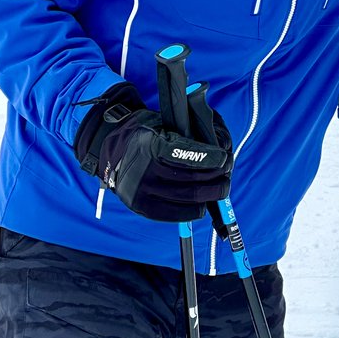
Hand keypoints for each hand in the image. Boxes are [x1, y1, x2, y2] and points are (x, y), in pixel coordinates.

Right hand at [74, 81, 232, 222]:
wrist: (112, 153)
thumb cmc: (144, 135)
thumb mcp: (162, 123)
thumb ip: (189, 131)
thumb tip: (221, 145)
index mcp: (152, 144)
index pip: (188, 154)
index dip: (211, 157)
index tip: (224, 158)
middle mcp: (146, 169)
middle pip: (193, 179)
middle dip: (217, 178)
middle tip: (227, 173)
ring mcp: (143, 191)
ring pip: (189, 198)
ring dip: (211, 194)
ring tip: (221, 187)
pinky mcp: (143, 207)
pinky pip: (177, 214)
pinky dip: (195, 209)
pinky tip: (203, 203)